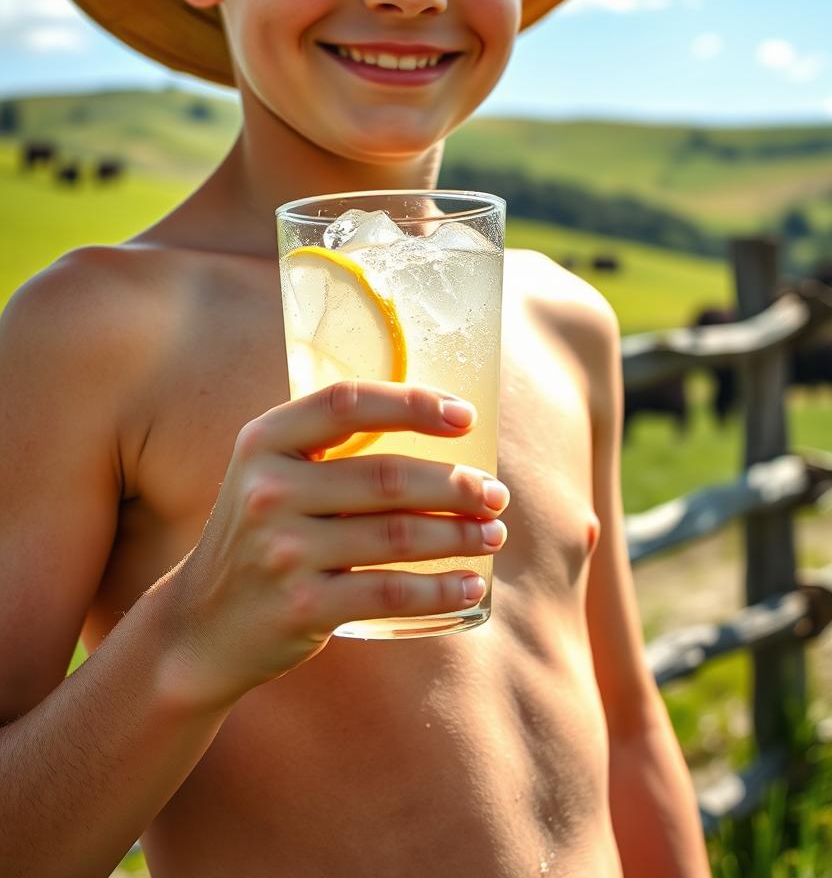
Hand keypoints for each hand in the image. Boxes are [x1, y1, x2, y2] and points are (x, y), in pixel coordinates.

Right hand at [164, 381, 508, 709]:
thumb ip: (329, 448)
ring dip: (460, 535)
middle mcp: (269, 490)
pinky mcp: (302, 607)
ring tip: (494, 535)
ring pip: (398, 536)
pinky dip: (440, 590)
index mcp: (264, 441)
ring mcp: (283, 551)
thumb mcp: (270, 476)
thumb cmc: (260, 536)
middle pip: (387, 477)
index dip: (412, 403)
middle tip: (496, 494)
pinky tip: (471, 585)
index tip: (465, 417)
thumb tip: (436, 424)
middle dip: (456, 484)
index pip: (347, 403)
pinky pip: (391, 594)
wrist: (200, 626)